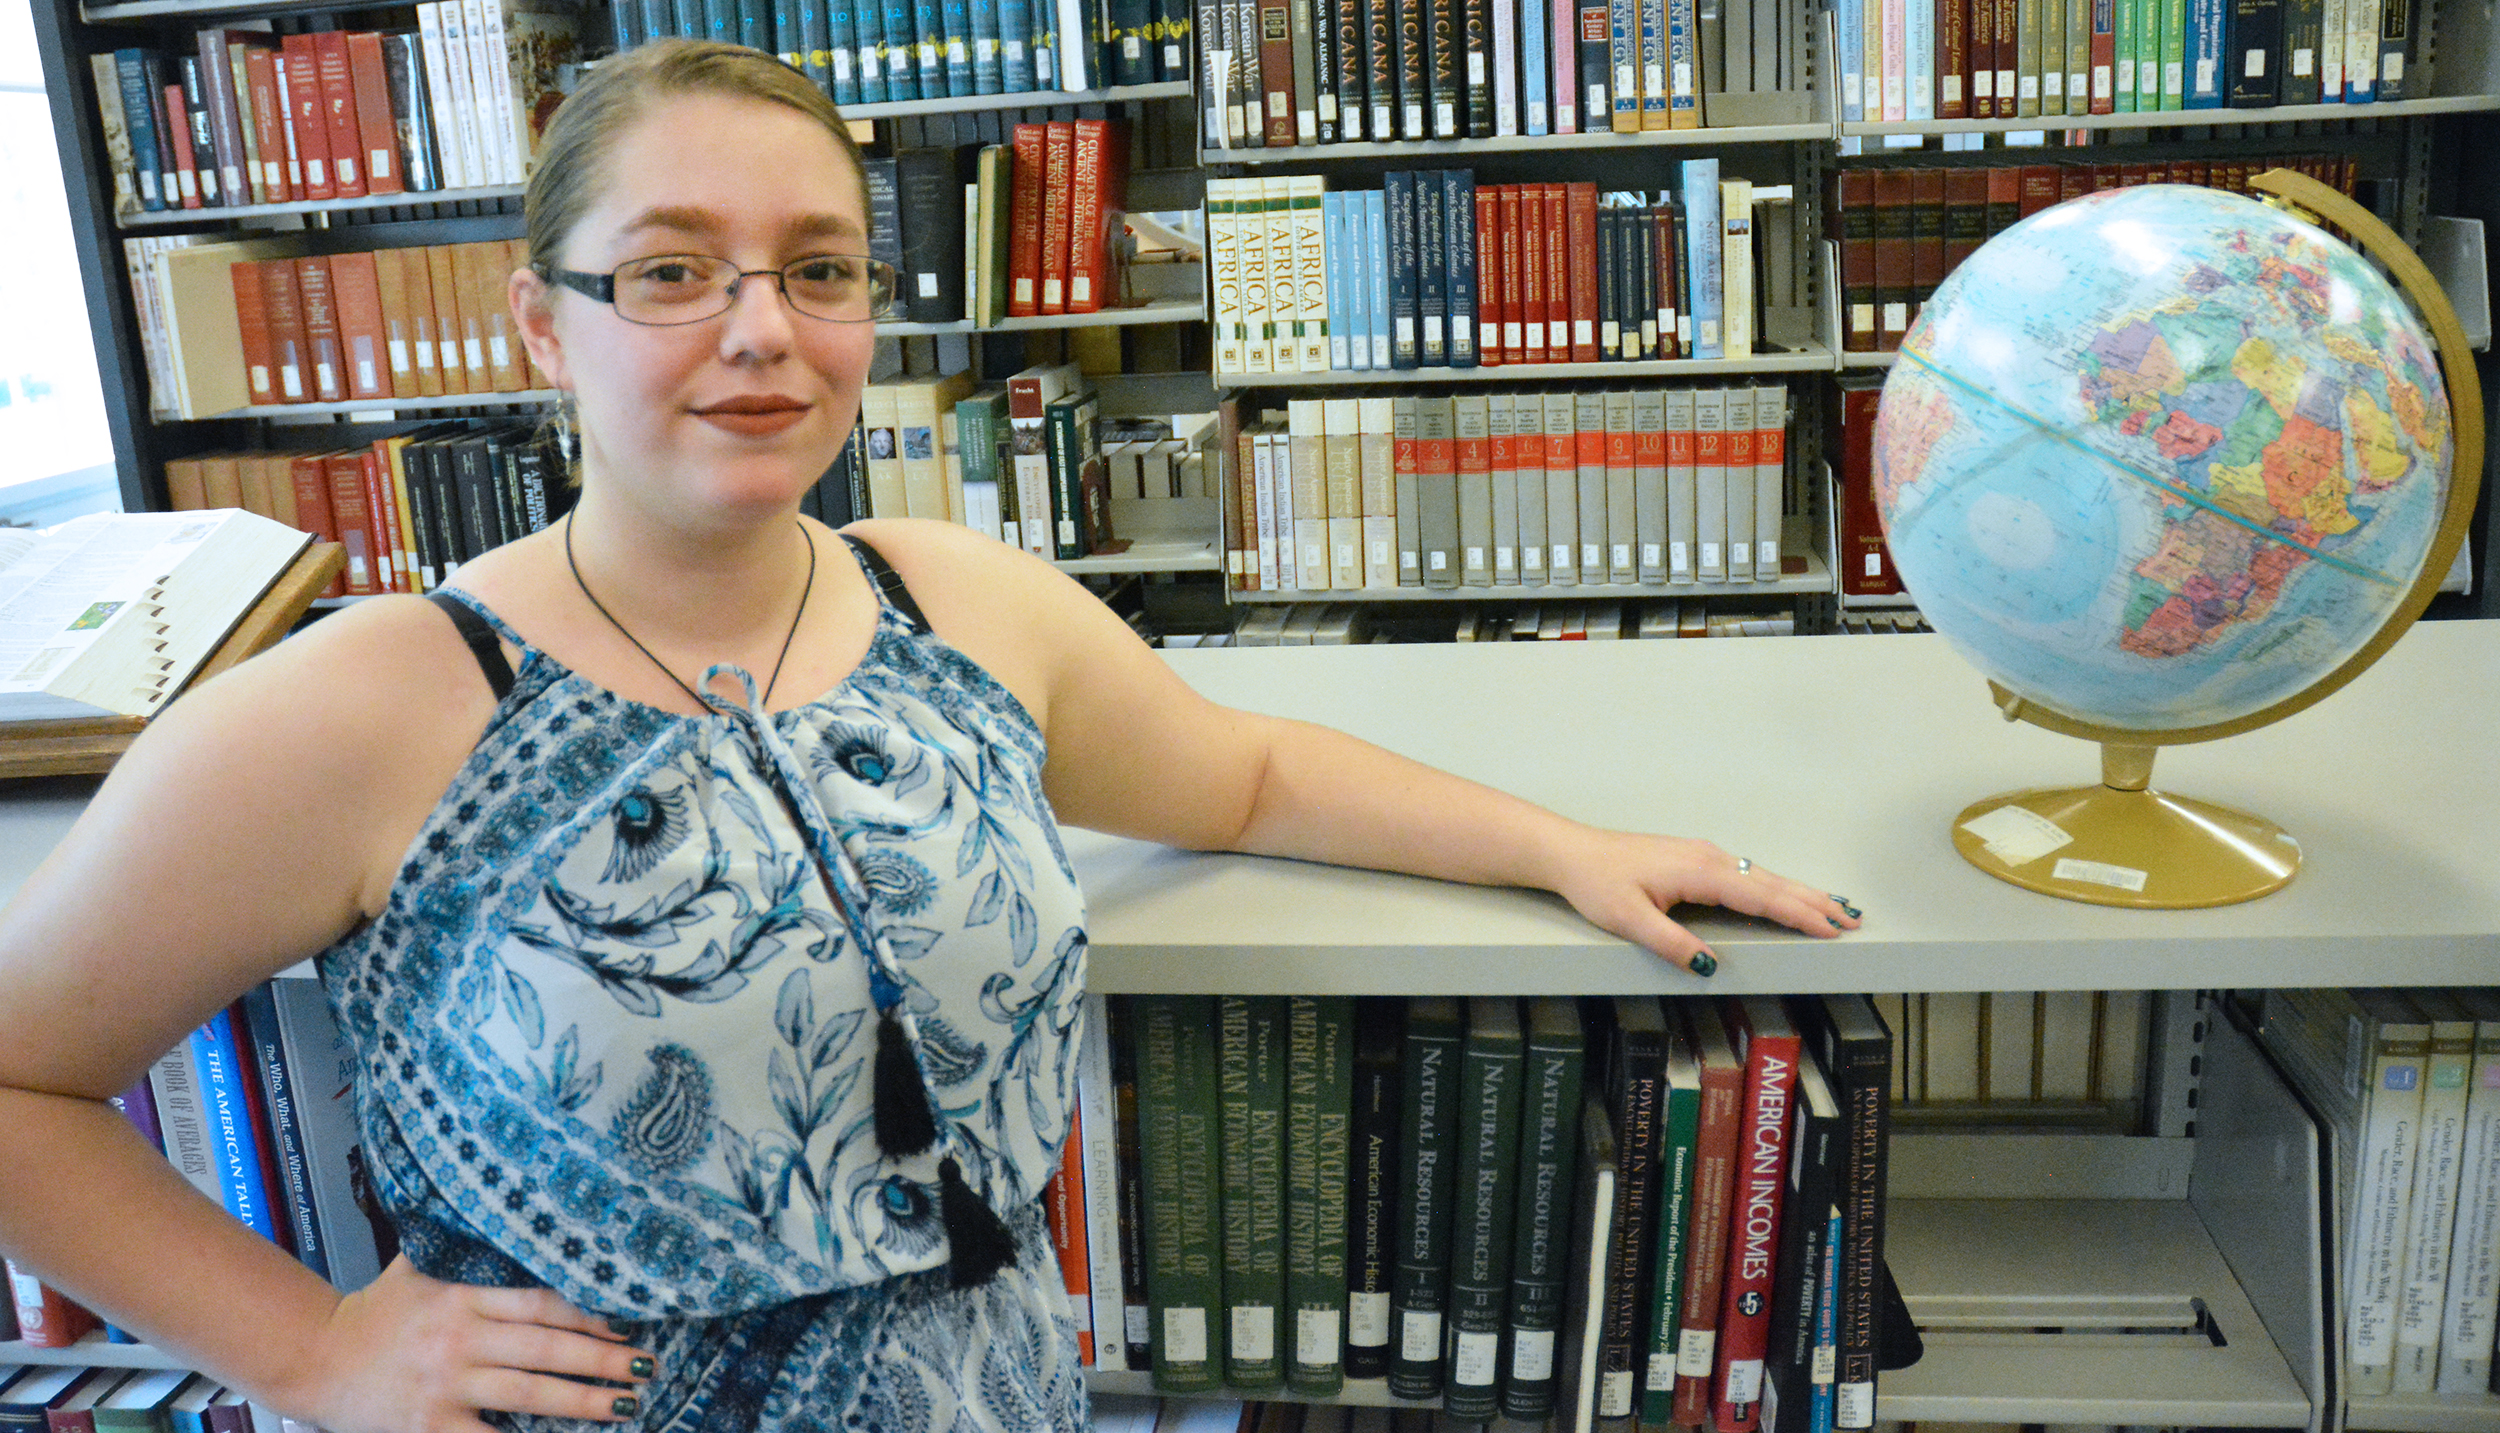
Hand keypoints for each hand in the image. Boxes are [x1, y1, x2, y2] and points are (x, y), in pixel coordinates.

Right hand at [283, 1257, 653, 1432]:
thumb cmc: (373, 1311)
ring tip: (627, 1403)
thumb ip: (458, 1241)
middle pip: (545, 1348)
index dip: (586, 1312)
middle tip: (647, 1364)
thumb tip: (500, 1202)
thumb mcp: (416, 1265)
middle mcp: (460, 1340)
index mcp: (462, 1297)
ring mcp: (446, 1386)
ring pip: (528, 1394)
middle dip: (602, 1359)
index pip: (539, 1302)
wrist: (313, 1358)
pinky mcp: (430, 1427)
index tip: (626, 1318)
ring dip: (583, 1402)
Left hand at [1548, 828, 1859, 973]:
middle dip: (1814, 902)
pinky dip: (1776, 885)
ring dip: (1800, 892)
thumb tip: (1709, 966)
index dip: (1798, 914)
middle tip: (1853, 919)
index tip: (1832, 928)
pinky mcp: (1695, 858)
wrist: (1571, 853)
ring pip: (1763, 875)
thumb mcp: (1629, 920)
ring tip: (1835, 909)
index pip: (1761, 896)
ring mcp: (1704, 855)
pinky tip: (1785, 894)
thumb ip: (1671, 942)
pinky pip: (1748, 873)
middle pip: (1772, 882)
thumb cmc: (1596, 883)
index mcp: (1699, 872)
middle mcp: (1709, 858)